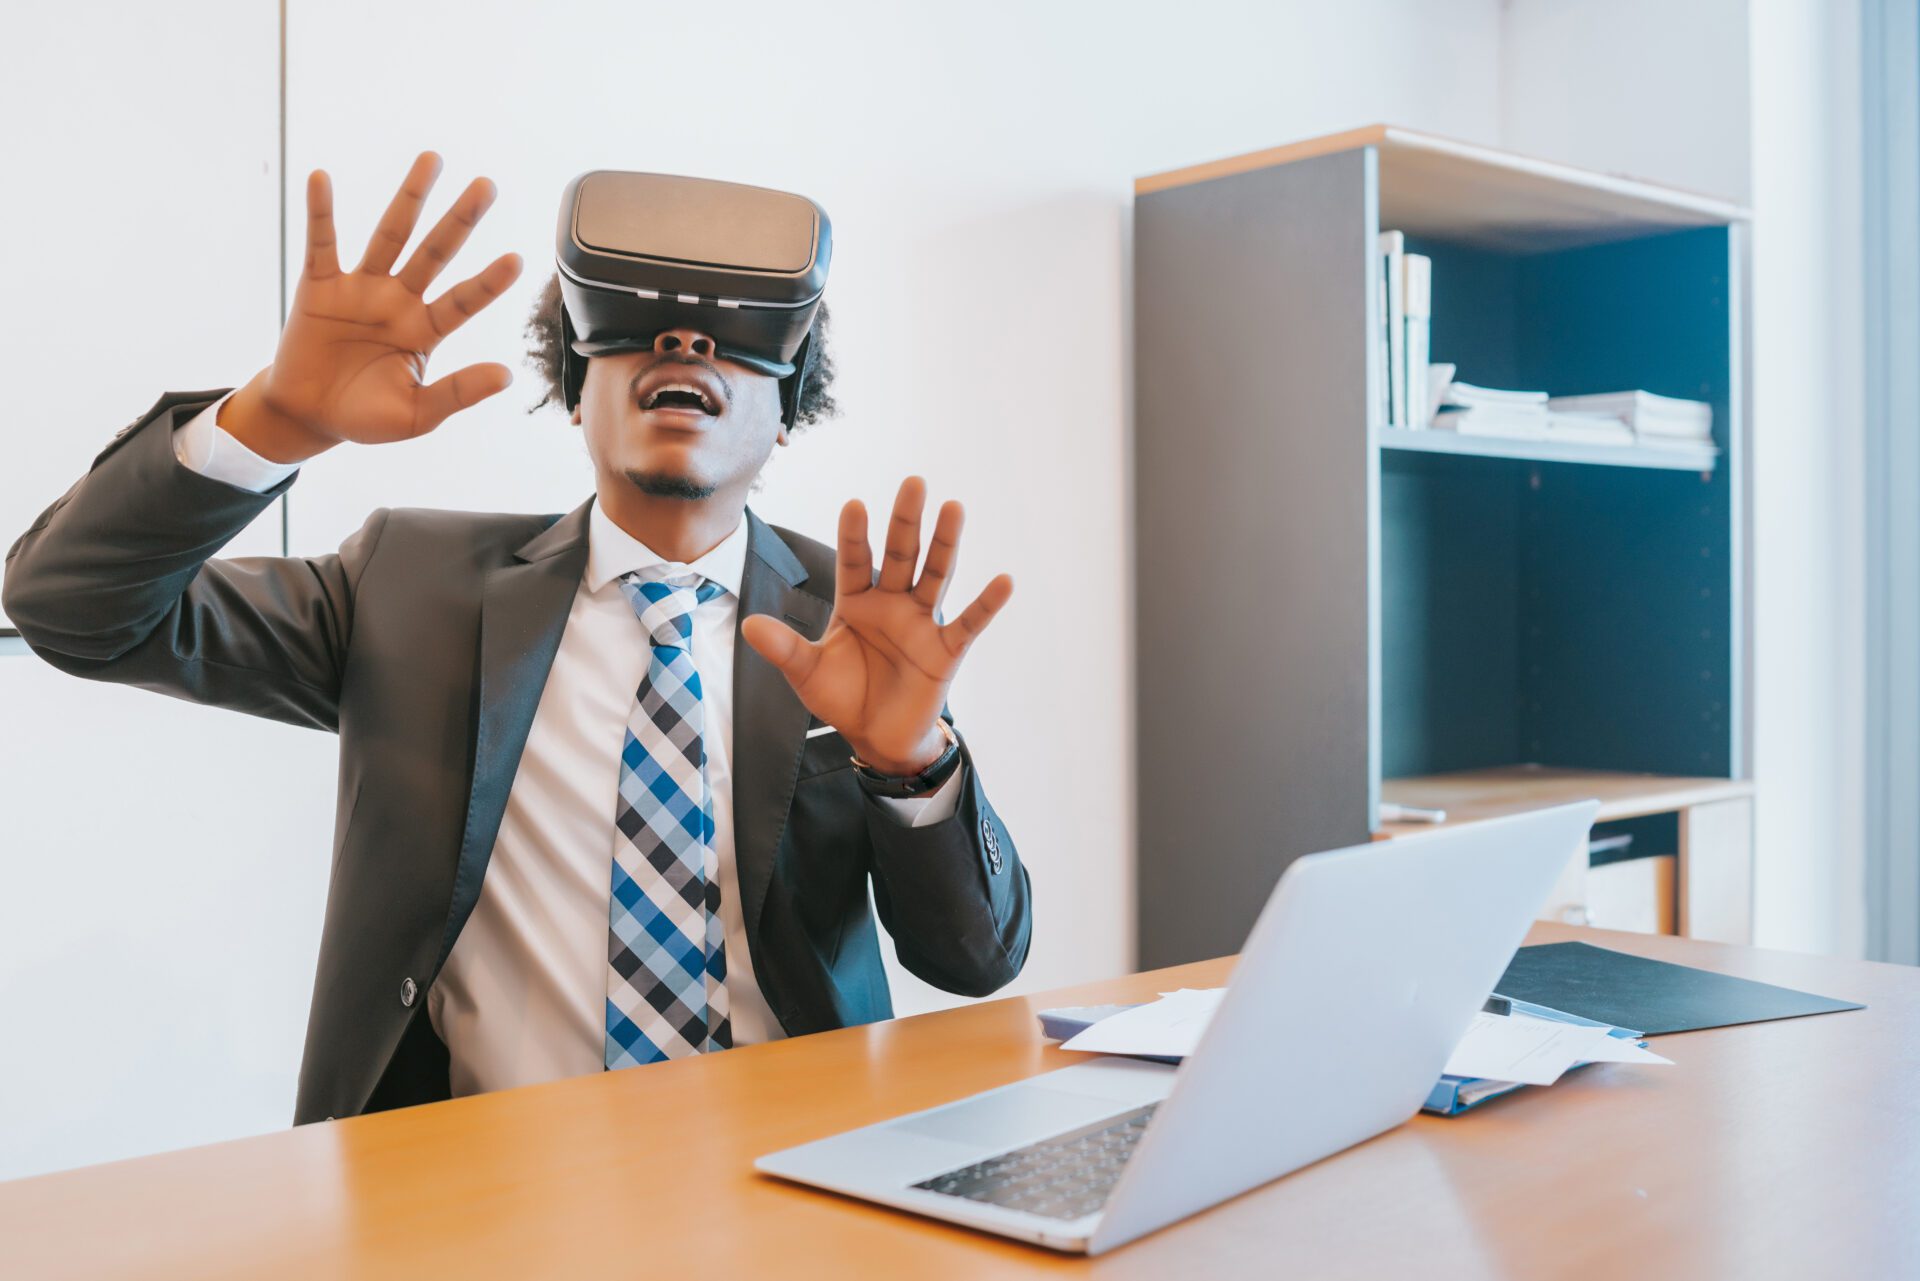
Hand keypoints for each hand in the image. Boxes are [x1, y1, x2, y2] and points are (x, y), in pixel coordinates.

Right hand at [222, 151, 523, 462]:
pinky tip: (321, 178)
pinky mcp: (319, 286)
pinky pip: (321, 244)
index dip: (488, 282)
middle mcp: (399, 300)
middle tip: (488, 186)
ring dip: (410, 198)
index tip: (516, 260)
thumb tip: (507, 375)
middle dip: (461, 220)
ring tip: (433, 160)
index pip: (464, 301)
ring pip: (390, 236)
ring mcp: (361, 289)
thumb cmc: (365, 416)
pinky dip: (320, 213)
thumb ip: (458, 393)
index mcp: (426, 330)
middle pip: (436, 253)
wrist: (309, 417)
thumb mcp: (417, 415)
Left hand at [741, 477, 1014, 775]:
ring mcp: (921, 623)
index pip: (854, 561)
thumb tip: (747, 624)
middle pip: (900, 554)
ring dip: (945, 543)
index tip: (854, 505)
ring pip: (936, 575)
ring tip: (954, 508)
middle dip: (906, 520)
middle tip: (913, 482)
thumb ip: (784, 647)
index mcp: (856, 601)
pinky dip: (987, 603)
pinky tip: (1004, 580)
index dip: (854, 536)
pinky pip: (969, 623)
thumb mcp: (807, 672)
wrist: (876, 737)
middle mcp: (892, 603)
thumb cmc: (842, 697)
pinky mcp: (946, 651)